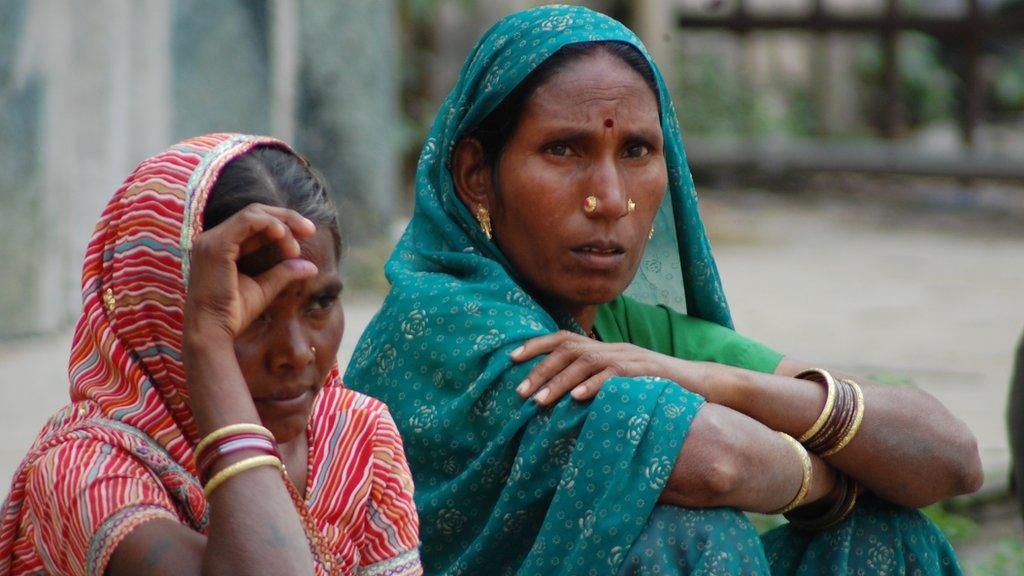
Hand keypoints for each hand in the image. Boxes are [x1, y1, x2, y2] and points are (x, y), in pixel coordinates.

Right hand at [184, 203, 317, 343]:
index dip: (282, 225)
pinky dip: (271, 225)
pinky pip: (248, 221)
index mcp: (222, 246)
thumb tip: (312, 267)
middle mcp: (213, 239)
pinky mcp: (217, 246)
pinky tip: (285, 237)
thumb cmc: (233, 313)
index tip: (306, 236)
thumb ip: (284, 272)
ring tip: (296, 246)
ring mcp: (212, 240)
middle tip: (310, 230)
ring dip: (282, 224)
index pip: (254, 223)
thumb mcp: (265, 288)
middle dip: (286, 218)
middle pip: (255, 213)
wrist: (212, 332)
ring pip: (253, 213)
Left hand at [510, 330, 709, 405]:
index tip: (511, 358)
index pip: (564, 338)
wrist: (702, 384)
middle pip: (569, 349)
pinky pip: (615, 376)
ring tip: (539, 402)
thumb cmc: (657, 387)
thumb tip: (564, 395)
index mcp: (605, 348)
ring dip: (559, 382)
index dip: (536, 345)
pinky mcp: (646, 372)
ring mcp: (630, 358)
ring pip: (587, 362)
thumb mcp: (622, 379)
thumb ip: (597, 380)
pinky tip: (576, 400)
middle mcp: (613, 348)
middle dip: (540, 369)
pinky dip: (594, 386)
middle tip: (519, 391)